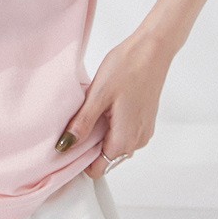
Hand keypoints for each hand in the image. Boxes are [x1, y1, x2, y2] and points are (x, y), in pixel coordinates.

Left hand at [59, 31, 174, 179]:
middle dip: (90, 144)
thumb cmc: (127, 67)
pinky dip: (112, 125)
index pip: (98, 169)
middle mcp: (137, 141)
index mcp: (125, 139)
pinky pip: (124, 132)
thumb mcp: (98, 95)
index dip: (80, 160)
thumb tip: (65, 146)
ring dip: (101, 133)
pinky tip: (106, 104)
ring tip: (93, 108)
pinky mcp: (145, 120)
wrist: (152, 49)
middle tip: (78, 119)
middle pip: (107, 158)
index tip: (68, 142)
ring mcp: (143, 130)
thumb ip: (82, 124)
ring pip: (115, 144)